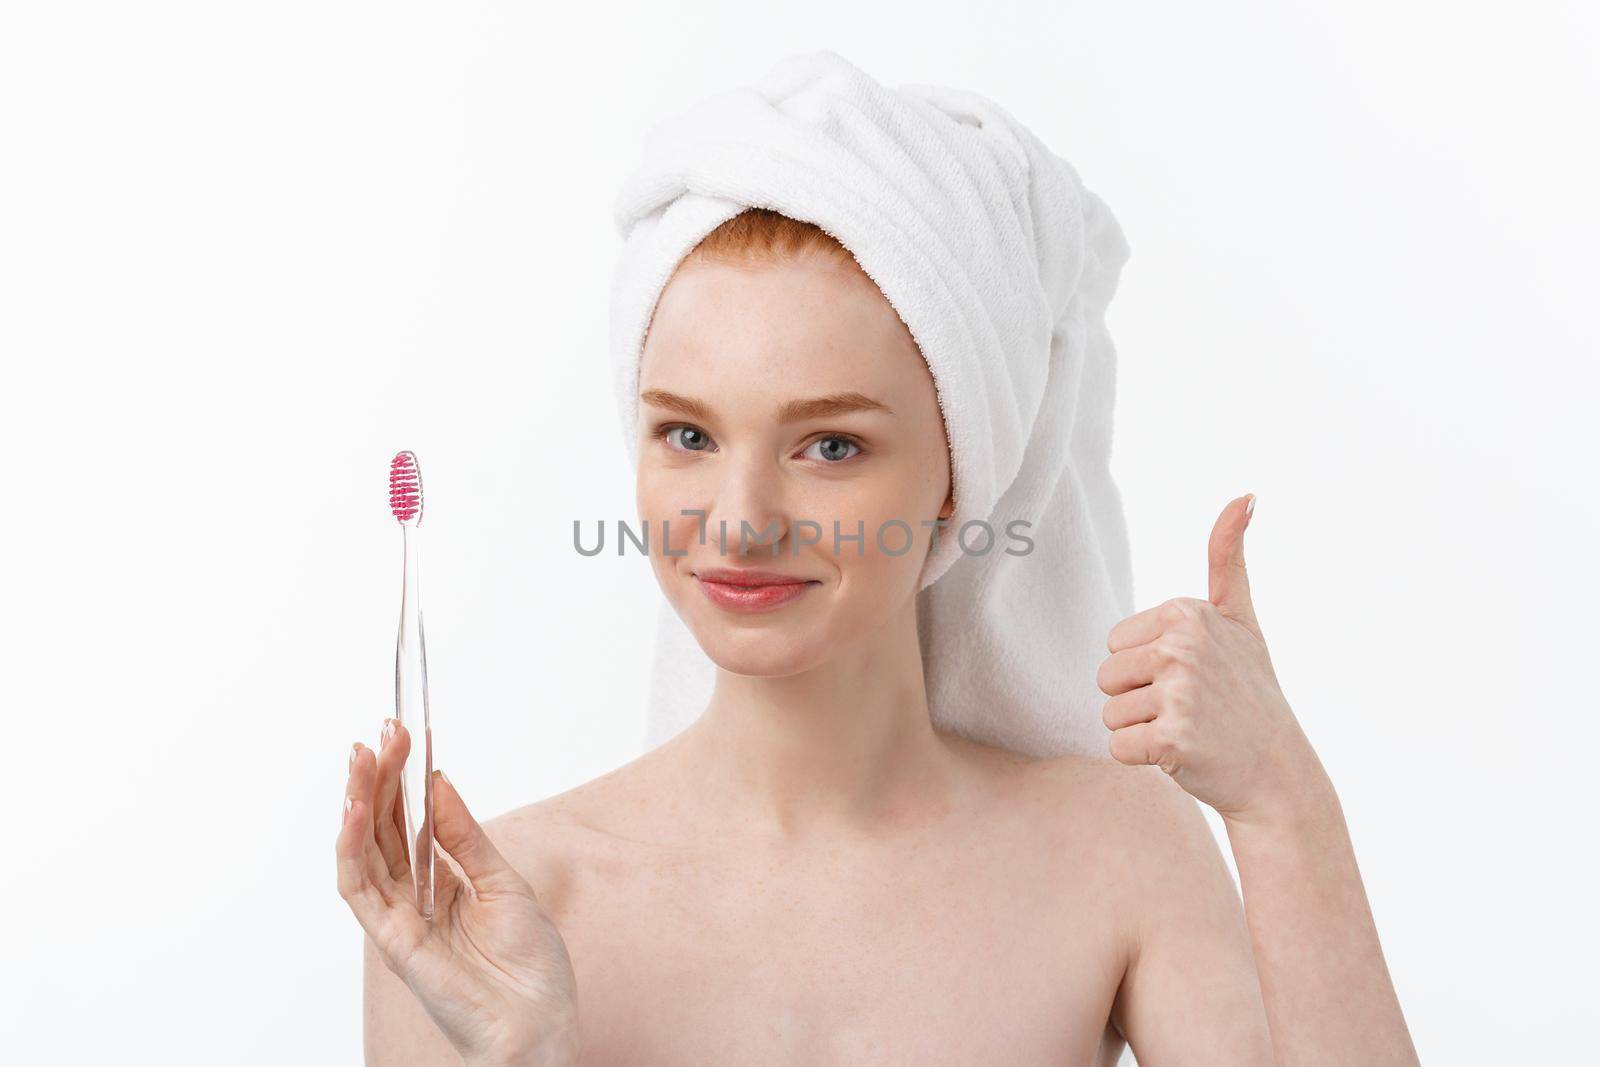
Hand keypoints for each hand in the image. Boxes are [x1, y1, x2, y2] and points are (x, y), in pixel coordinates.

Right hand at [337, 721, 578, 1064]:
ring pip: (361, 852)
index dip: (402, 779)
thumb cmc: (530, 968)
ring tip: (360, 757)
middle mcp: (411, 901)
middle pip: (382, 830)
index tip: (402, 735)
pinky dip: (351, 848)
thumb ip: (465, 838)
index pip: (408, 823)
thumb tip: (439, 783)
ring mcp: (398, 920)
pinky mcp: (393, 941)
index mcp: (439, 886)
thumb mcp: (505, 884)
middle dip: (378, 778)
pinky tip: (354, 810)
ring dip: (357, 802)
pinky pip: (360, 889)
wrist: (540, 1024)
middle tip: (379, 732)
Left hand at [1096, 494, 1325, 819]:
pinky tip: (1183, 755)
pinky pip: (1117, 748)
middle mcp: (1183, 646)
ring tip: (1189, 730)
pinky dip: (1143, 759)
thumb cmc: (1251, 692)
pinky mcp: (1172, 739)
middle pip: (1106, 678)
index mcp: (1186, 613)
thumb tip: (1244, 494)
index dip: (1146, 668)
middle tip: (1190, 709)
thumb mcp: (1241, 619)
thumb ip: (1229, 558)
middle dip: (1139, 700)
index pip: (1115, 645)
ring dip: (1141, 730)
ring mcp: (1179, 692)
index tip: (1194, 676)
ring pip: (1110, 714)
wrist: (1278, 770)